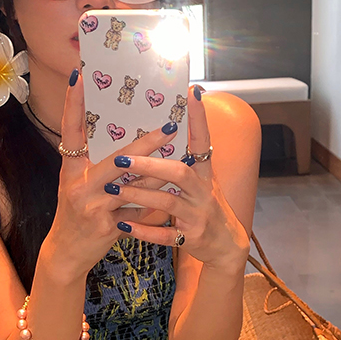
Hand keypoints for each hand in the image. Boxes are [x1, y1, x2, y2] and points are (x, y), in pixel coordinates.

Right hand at [43, 69, 181, 280]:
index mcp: (71, 168)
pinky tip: (172, 198)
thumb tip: (130, 142)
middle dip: (147, 142)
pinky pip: (138, 210)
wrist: (66, 253)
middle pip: (118, 157)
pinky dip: (155, 204)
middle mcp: (78, 183)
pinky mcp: (105, 225)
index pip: (70, 129)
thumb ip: (99, 165)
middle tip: (171, 124)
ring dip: (160, 172)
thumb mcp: (80, 185)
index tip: (79, 75)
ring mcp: (92, 205)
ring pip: (134, 184)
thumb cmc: (78, 214)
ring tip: (181, 156)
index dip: (73, 102)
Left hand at [101, 86, 250, 270]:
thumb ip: (186, 158)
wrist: (226, 245)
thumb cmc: (206, 206)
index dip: (199, 118)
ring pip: (168, 201)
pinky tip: (124, 224)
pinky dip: (144, 230)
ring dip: (140, 194)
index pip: (203, 141)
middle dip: (151, 164)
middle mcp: (204, 192)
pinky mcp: (190, 238)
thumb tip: (168, 126)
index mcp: (205, 174)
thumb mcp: (202, 180)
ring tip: (114, 188)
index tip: (192, 93)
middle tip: (122, 157)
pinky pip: (164, 234)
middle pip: (180, 172)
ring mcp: (198, 216)